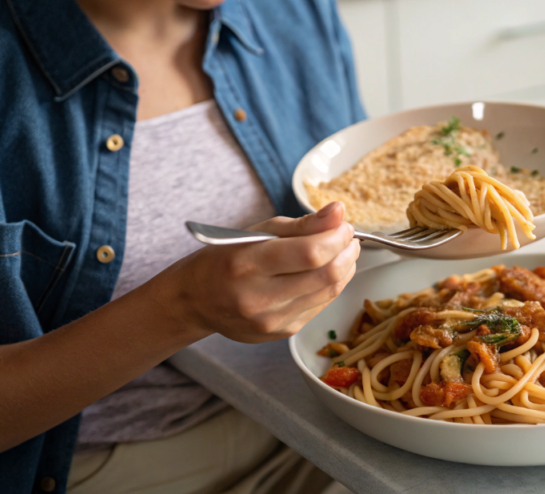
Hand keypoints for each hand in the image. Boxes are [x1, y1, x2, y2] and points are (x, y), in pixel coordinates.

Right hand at [150, 201, 359, 342]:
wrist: (195, 301)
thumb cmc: (225, 259)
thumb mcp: (256, 232)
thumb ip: (302, 225)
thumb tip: (339, 212)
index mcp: (248, 264)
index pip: (311, 253)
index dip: (337, 237)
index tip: (344, 225)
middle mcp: (259, 298)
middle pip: (326, 275)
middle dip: (348, 251)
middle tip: (348, 237)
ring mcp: (272, 320)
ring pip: (329, 292)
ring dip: (345, 268)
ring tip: (342, 251)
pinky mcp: (282, 333)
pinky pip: (320, 306)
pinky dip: (331, 285)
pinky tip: (326, 272)